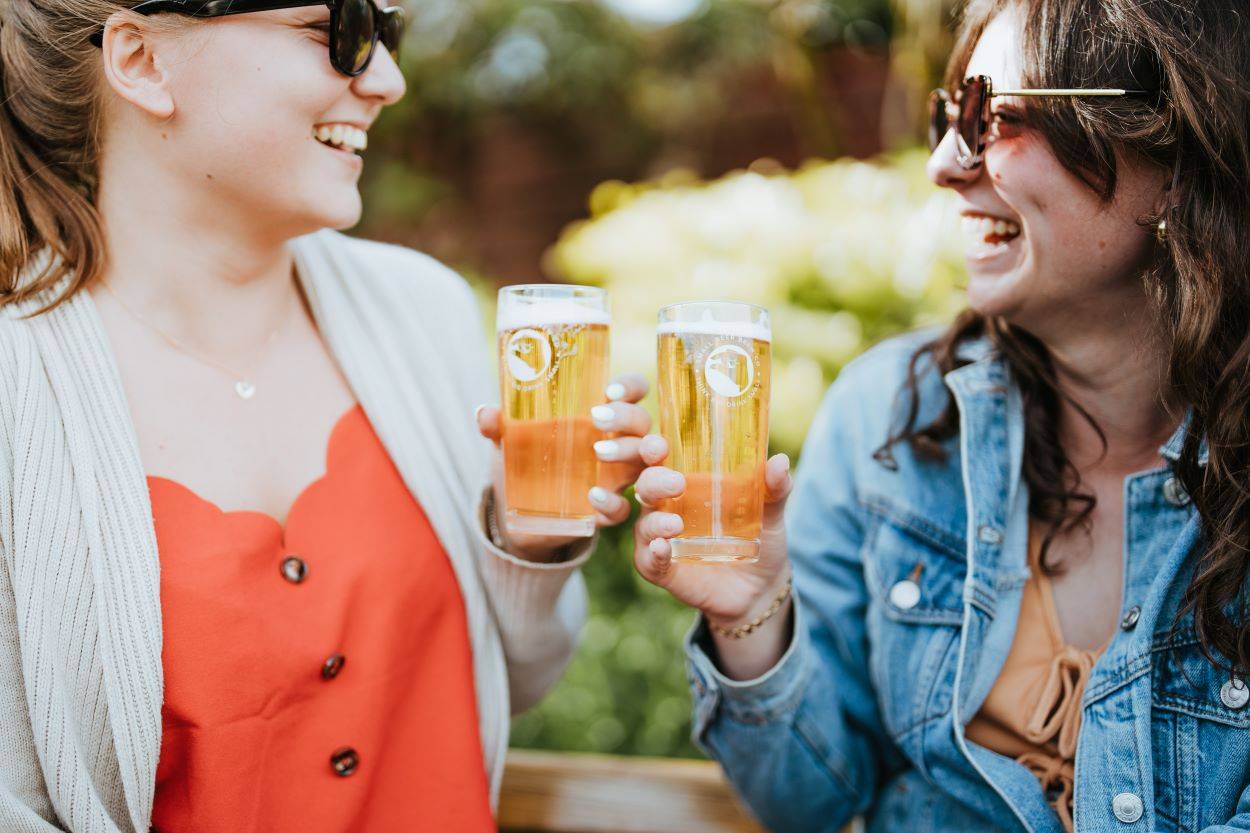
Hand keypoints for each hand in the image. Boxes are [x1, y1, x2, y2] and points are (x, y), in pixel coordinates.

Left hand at [476, 373, 650, 559]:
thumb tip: (485, 413)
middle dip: (628, 416)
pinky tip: (593, 496)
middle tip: (597, 418)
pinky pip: (622, 509)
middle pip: (642, 422)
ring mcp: (615, 477)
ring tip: (598, 450)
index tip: (609, 390)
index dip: (630, 386)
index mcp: (600, 415)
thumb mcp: (509, 439)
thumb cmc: (524, 459)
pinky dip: (612, 502)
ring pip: (643, 462)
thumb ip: (498, 425)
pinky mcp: (606, 510)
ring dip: (629, 452)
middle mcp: (617, 442)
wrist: (518, 511)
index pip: (632, 392)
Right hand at [631, 434, 793, 628]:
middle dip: (654, 482)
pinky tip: (662, 548)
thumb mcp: (771, 512)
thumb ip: (775, 488)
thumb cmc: (760, 539)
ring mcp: (663, 539)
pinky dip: (653, 554)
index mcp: (687, 485)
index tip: (660, 446)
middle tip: (677, 484)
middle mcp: (668, 508)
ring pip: (644, 525)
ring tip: (674, 524)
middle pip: (646, 487)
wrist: (761, 588)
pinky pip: (649, 561)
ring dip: (654, 522)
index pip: (660, 460)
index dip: (652, 449)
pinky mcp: (664, 569)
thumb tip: (781, 461)